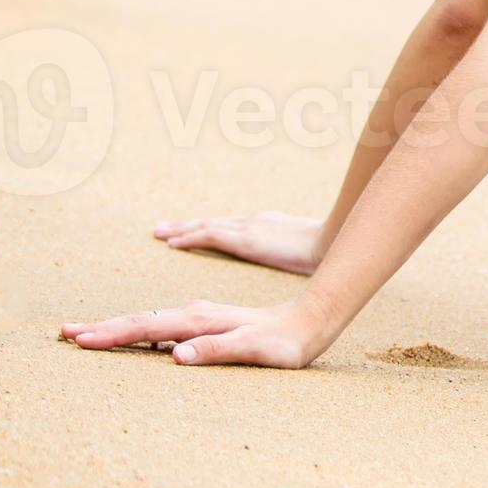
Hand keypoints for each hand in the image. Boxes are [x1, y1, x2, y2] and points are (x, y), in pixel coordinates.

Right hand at [59, 298, 329, 368]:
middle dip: (102, 327)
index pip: (147, 326)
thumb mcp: (255, 351)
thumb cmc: (284, 343)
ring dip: (117, 326)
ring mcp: (200, 317)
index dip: (112, 334)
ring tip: (86, 332)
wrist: (310, 322)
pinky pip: (164, 325)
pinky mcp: (206, 323)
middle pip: (140, 319)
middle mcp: (195, 314)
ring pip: (149, 319)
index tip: (79, 339)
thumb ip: (218, 351)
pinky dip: (140, 328)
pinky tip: (133, 334)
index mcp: (199, 321)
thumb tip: (177, 355)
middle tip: (65, 332)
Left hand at [151, 209, 324, 274]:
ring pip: (205, 226)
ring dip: (181, 229)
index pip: (227, 227)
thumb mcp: (297, 250)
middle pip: (211, 223)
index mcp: (263, 226)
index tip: (185, 231)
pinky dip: (190, 238)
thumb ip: (282, 253)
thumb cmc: (320, 251)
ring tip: (159, 232)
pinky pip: (209, 236)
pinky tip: (173, 243)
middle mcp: (252, 222)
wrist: (328, 243)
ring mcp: (247, 228)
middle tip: (162, 227)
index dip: (204, 229)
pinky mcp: (245, 238)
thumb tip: (277, 265)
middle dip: (186, 225)